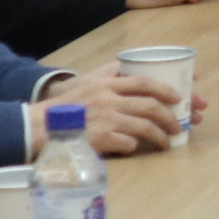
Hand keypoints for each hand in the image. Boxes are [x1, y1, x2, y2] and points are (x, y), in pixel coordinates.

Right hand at [47, 65, 195, 156]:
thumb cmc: (65, 107)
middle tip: (179, 126)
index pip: (144, 82)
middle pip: (150, 106)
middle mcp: (108, 100)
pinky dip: (136, 146)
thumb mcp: (85, 83)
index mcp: (106, 84)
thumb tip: (127, 70)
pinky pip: (128, 144)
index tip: (179, 98)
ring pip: (144, 127)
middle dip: (170, 117)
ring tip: (166, 142)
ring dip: (160, 136)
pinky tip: (138, 149)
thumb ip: (107, 75)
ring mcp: (105, 120)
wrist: (39, 127)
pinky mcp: (100, 139)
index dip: (165, 90)